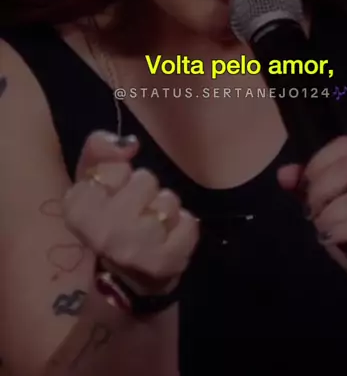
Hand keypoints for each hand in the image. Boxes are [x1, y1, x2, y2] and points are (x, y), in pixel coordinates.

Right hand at [63, 131, 199, 296]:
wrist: (122, 281)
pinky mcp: (169, 261)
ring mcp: (139, 249)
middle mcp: (105, 231)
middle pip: (146, 180)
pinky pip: (190, 223)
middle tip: (133, 213)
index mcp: (79, 210)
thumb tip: (128, 143)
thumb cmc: (105, 222)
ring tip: (151, 226)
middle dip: (144, 191)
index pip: (117, 166)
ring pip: (168, 200)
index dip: (119, 177)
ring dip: (164, 209)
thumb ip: (100, 150)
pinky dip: (183, 227)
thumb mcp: (89, 183)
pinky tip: (168, 239)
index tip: (112, 197)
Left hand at [278, 136, 346, 302]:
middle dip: (321, 191)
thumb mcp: (332, 205)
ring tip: (323, 228)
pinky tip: (333, 239)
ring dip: (330, 216)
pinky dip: (344, 232)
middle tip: (312, 213)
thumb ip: (308, 186)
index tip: (304, 186)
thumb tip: (284, 174)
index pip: (346, 145)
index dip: (318, 163)